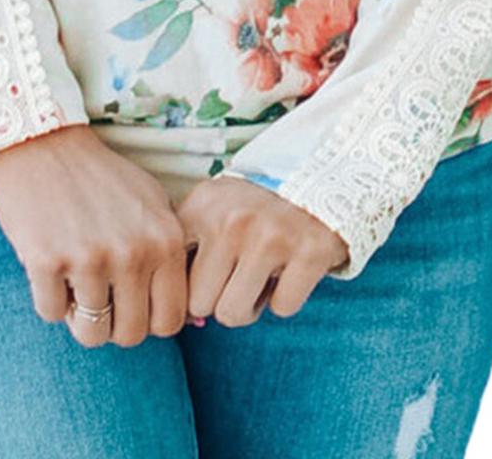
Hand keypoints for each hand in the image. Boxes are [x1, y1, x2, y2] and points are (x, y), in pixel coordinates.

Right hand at [0, 124, 191, 347]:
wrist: (45, 143)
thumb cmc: (100, 177)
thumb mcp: (151, 202)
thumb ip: (169, 250)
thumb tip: (184, 308)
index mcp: (164, 240)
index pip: (170, 321)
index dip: (147, 321)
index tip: (130, 305)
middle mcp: (133, 252)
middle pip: (131, 335)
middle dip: (113, 326)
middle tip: (98, 299)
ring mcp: (90, 258)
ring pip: (91, 334)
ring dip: (79, 316)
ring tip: (74, 283)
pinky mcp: (46, 261)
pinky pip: (51, 314)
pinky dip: (49, 299)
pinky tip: (50, 268)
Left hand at [176, 174, 349, 324]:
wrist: (320, 175)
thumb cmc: (255, 205)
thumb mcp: (214, 207)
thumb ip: (189, 248)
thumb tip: (180, 315)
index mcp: (203, 206)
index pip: (172, 275)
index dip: (187, 289)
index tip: (202, 286)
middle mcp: (232, 221)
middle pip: (200, 304)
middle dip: (220, 300)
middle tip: (240, 276)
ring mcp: (271, 237)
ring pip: (233, 314)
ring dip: (250, 305)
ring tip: (262, 275)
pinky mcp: (308, 254)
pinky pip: (280, 309)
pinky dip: (286, 298)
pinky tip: (290, 270)